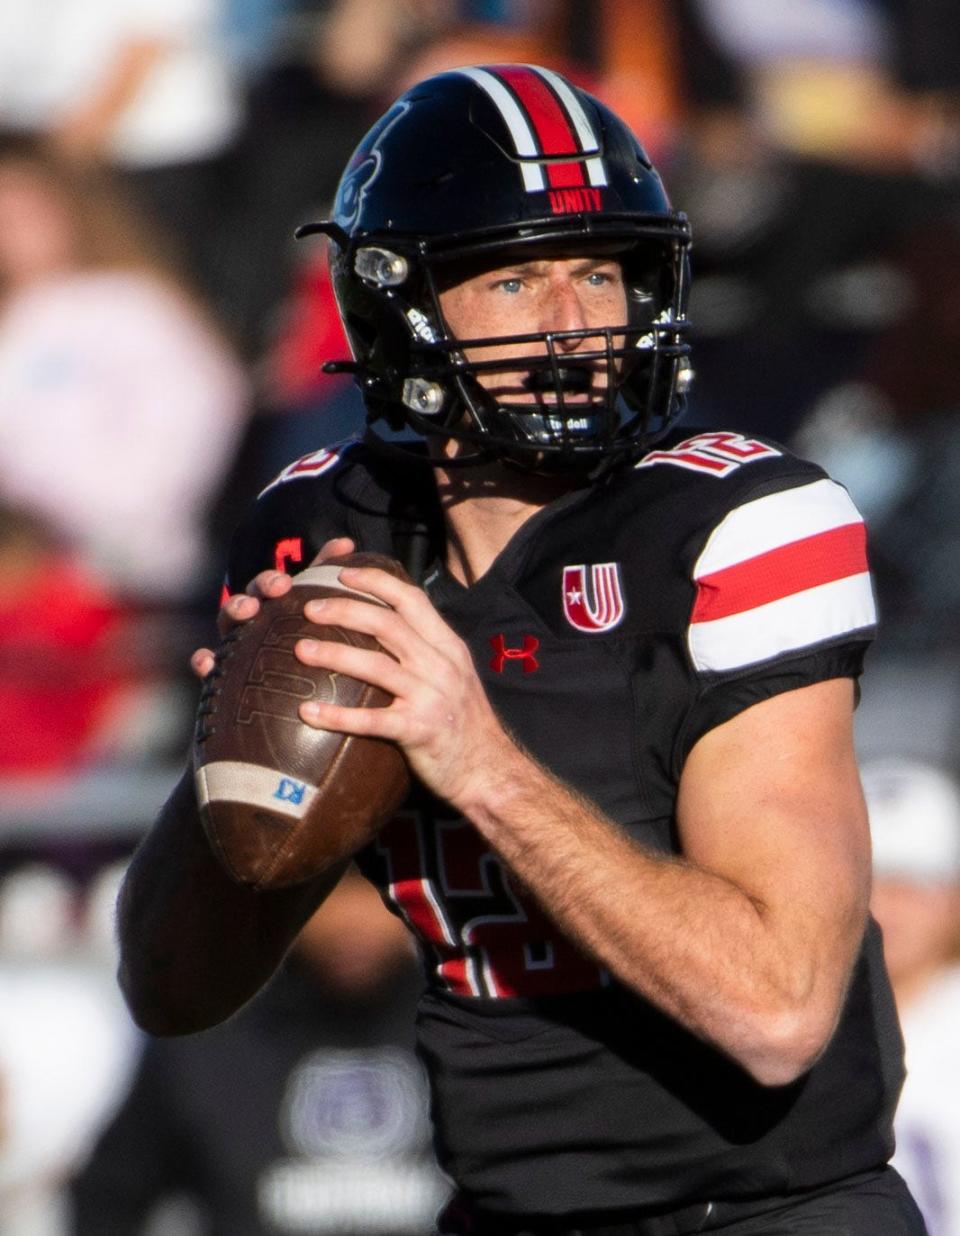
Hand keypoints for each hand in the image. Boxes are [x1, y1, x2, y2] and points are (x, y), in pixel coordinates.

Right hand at [189, 537, 356, 678]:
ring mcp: (234, 642)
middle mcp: (250, 620)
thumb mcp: (319, 606)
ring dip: (232, 613)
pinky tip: (205, 663)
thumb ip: (327, 575)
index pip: (266, 589)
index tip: (285, 584)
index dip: (271, 583)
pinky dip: (203, 661)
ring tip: (246, 612)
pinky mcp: (221, 670)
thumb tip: (346, 542)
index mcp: (271, 606)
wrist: (295, 688)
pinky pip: (206, 664)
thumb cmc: (306, 637)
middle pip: (244, 601)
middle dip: (251, 597)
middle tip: (267, 598)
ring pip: (226, 624)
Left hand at [294, 562, 511, 807]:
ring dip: (334, 654)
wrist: (488, 770)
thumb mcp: (456, 675)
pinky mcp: (418, 730)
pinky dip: (337, 715)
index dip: (376, 583)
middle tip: (308, 609)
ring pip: (376, 666)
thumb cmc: (465, 724)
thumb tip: (387, 630)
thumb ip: (427, 651)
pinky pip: (371, 720)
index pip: (412, 600)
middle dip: (344, 610)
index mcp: (448, 647)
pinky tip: (308, 712)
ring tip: (300, 650)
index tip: (342, 574)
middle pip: (388, 625)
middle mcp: (441, 665)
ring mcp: (430, 697)